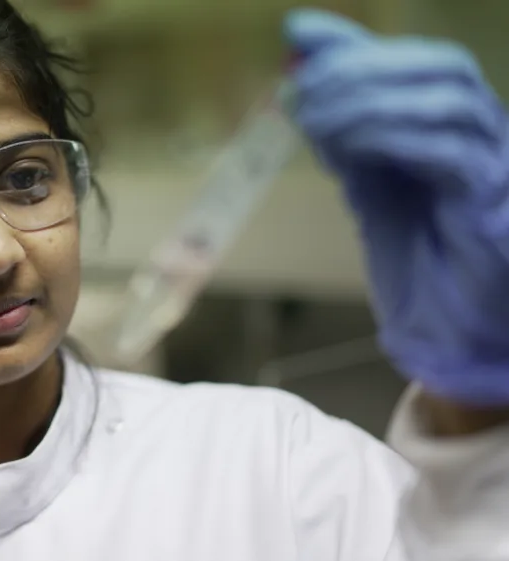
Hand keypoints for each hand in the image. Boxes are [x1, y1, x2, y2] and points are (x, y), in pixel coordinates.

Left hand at [284, 8, 508, 405]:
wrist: (444, 322)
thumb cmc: (412, 252)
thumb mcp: (365, 179)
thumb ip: (340, 128)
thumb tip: (295, 80)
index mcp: (456, 123)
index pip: (419, 60)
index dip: (360, 45)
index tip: (298, 38)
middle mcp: (486, 133)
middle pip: (441, 68)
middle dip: (362, 69)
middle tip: (302, 91)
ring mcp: (497, 165)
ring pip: (449, 103)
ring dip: (371, 101)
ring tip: (314, 119)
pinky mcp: (493, 203)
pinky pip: (451, 153)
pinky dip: (395, 138)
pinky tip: (349, 148)